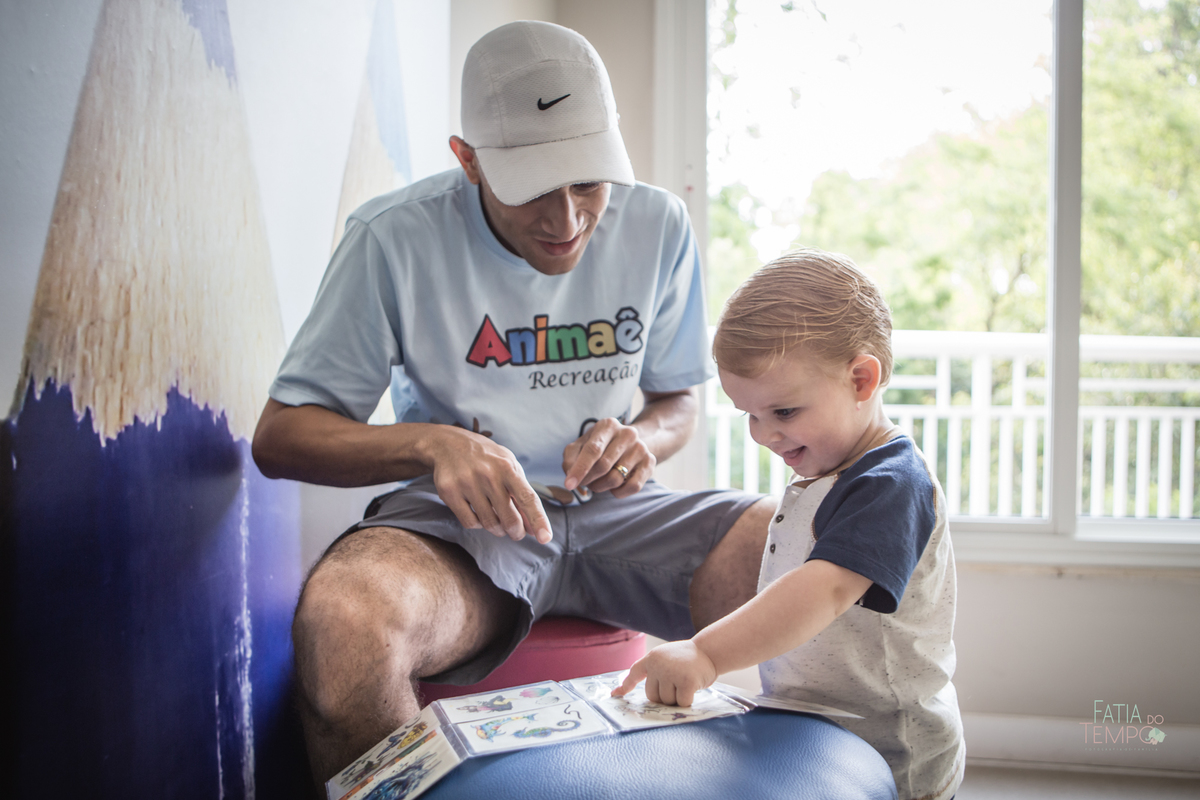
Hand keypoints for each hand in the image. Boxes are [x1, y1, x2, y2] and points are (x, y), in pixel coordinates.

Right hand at [429, 426, 551, 543]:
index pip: (528, 498)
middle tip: (516, 533)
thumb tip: (533, 529)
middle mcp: (488, 475)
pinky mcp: (449, 492)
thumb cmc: (486, 459)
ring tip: (497, 521)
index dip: (538, 520)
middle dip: (516, 532)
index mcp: (507, 467)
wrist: (448, 444)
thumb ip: (522, 495)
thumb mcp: (509, 467)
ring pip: (489, 524)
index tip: (545, 538)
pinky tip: (478, 514)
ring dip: (497, 529)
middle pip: (509, 519)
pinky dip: (478, 524)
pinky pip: (470, 522)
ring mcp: (467, 483)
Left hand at [561, 417, 655, 497]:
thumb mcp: (581, 445)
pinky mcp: (650, 462)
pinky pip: (633, 487)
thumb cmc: (600, 446)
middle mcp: (627, 434)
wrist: (629, 443)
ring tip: (598, 482)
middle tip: (584, 483)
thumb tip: (570, 474)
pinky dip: (618, 492)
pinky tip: (614, 487)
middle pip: (603, 466)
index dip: (580, 469)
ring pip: (616, 479)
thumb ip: (571, 458)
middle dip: (589, 480)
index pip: (593, 450)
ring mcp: (640, 448)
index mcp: (608, 425)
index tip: (569, 485)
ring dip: (601, 487)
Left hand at [611, 640, 717, 705]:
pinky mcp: (685, 682)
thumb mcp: (667, 658)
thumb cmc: (689, 659)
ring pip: (667, 701)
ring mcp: (671, 672)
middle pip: (653, 696)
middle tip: (678, 683)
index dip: (625, 685)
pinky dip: (688, 701)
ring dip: (677, 698)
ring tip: (687, 681)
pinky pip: (681, 703)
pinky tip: (694, 687)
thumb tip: (640, 693)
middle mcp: (658, 664)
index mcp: (652, 658)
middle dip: (665, 696)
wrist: (710, 650)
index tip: (615, 695)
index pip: (634, 672)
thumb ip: (655, 671)